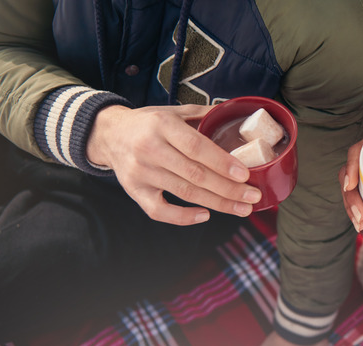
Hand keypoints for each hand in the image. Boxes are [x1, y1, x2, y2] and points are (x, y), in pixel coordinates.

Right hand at [87, 104, 261, 225]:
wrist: (109, 134)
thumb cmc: (149, 123)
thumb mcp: (173, 111)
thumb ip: (203, 115)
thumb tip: (237, 114)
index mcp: (162, 125)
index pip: (196, 147)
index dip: (222, 162)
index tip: (245, 175)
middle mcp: (150, 149)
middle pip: (195, 174)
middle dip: (228, 189)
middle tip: (253, 197)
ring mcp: (141, 173)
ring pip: (184, 193)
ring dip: (217, 204)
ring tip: (242, 208)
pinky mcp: (134, 191)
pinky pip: (160, 211)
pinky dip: (183, 217)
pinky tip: (205, 215)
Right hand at [339, 114, 362, 231]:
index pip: (357, 151)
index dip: (351, 168)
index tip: (351, 186)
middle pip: (350, 175)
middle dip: (351, 199)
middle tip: (361, 218)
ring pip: (352, 188)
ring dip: (352, 208)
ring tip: (361, 225)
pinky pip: (360, 193)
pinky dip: (359, 208)